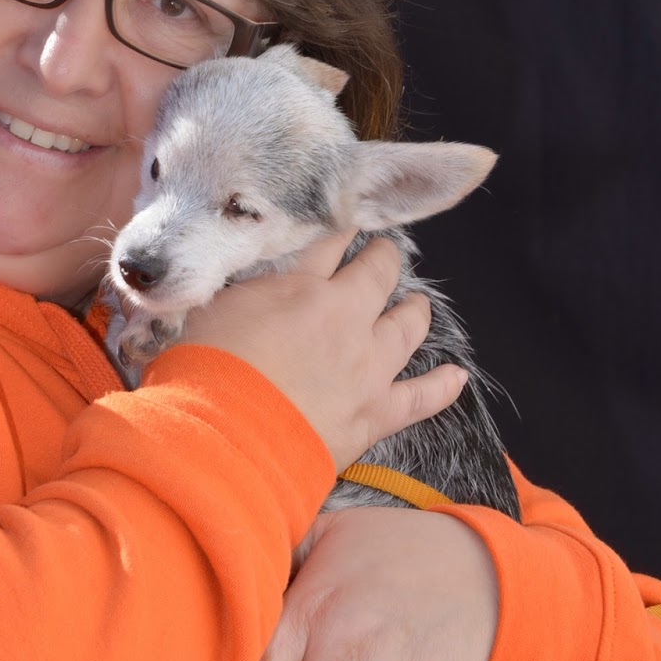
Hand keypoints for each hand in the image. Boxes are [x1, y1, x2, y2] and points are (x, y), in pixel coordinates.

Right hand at [178, 232, 468, 474]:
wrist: (225, 441)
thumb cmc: (202, 375)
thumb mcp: (209, 314)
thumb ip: (238, 294)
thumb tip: (242, 285)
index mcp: (299, 287)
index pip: (328, 242)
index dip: (339, 227)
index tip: (345, 219)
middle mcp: (343, 318)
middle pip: (377, 274)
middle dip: (383, 259)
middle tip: (383, 255)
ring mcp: (367, 365)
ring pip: (407, 327)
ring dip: (413, 311)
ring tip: (416, 304)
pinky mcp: (377, 412)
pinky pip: (422, 397)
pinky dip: (442, 385)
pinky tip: (457, 376)